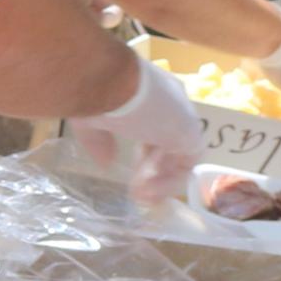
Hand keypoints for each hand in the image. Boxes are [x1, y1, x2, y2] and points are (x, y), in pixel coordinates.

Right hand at [62, 58, 203, 200]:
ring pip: (178, 156)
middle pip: (169, 143)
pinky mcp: (191, 132)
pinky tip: (146, 191)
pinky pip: (186, 163)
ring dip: (159, 181)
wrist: (111, 85)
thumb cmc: (97, 95)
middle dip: (153, 171)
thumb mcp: (90, 119)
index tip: (132, 175)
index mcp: (150, 93)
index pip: (156, 126)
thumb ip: (99, 141)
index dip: (146, 154)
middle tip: (136, 191)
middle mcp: (171, 103)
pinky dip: (169, 181)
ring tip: (138, 196)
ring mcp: (183, 117)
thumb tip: (106, 163)